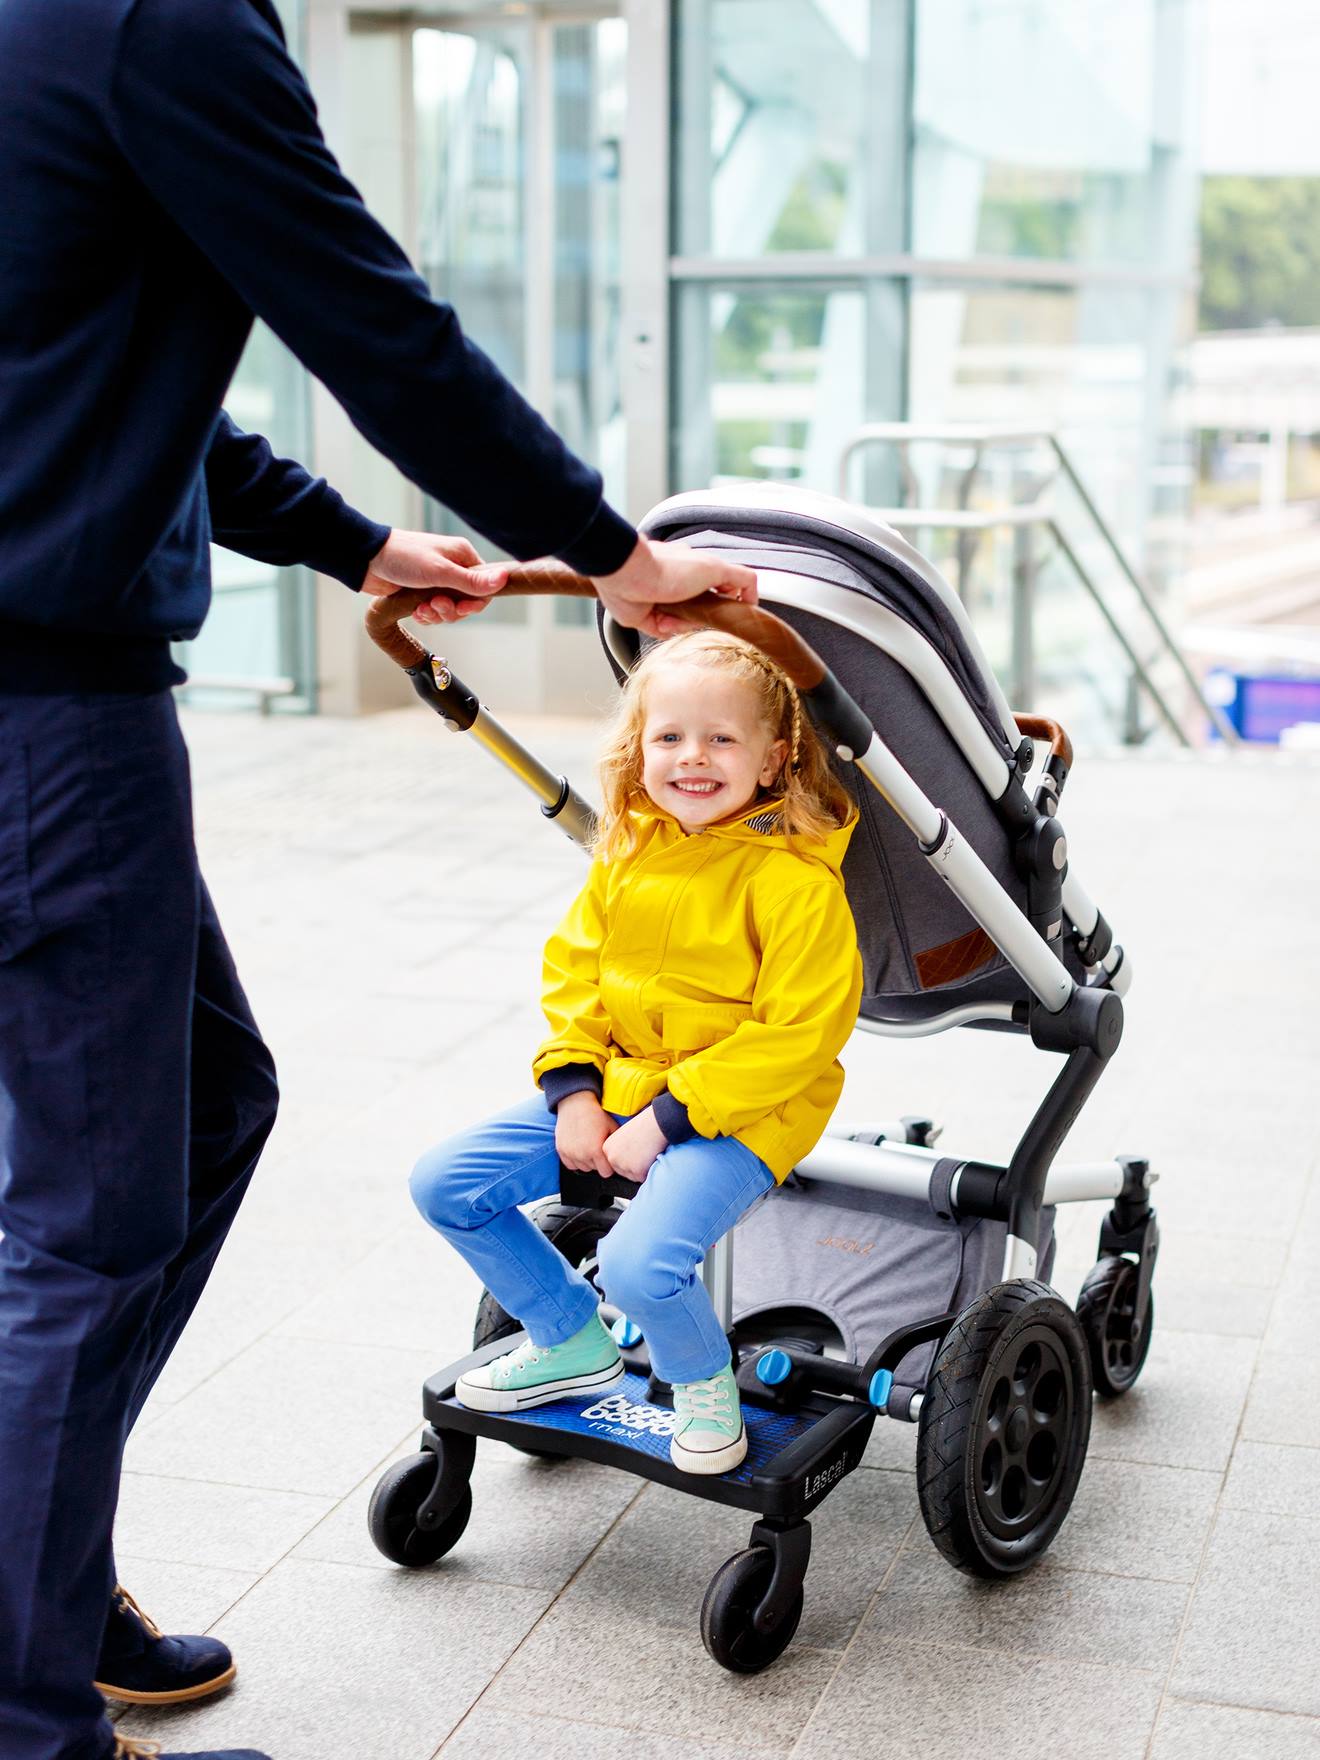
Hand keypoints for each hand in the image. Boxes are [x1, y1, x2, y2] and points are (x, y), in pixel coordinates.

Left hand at [361, 530, 508, 624]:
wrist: (366, 560)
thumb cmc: (403, 558)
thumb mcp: (439, 572)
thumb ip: (471, 580)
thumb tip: (504, 578)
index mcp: (462, 556)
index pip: (484, 587)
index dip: (474, 603)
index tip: (460, 607)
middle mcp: (452, 568)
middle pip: (467, 602)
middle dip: (451, 610)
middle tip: (434, 605)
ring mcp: (437, 581)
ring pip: (449, 610)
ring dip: (436, 615)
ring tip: (422, 608)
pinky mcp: (422, 592)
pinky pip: (433, 612)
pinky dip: (426, 615)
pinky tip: (415, 610)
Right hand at [555, 1091, 616, 1177]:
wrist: (576, 1103)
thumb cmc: (595, 1114)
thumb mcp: (612, 1127)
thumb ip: (618, 1144)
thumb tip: (625, 1155)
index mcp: (596, 1151)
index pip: (606, 1172)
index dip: (609, 1165)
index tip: (609, 1157)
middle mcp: (582, 1155)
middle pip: (594, 1170)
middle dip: (598, 1162)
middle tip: (598, 1148)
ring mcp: (570, 1153)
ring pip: (583, 1168)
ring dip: (587, 1161)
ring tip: (588, 1147)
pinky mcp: (561, 1150)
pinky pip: (570, 1164)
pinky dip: (575, 1160)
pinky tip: (579, 1149)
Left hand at [590, 535, 757, 638]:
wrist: (629, 576)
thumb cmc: (667, 567)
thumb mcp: (715, 567)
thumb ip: (740, 578)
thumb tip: (752, 596)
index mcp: (697, 569)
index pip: (724, 588)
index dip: (730, 601)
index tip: (736, 610)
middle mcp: (682, 586)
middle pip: (707, 612)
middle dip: (705, 615)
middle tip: (701, 612)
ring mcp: (667, 602)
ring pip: (688, 625)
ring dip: (683, 622)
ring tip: (673, 611)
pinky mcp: (650, 618)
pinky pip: (667, 632)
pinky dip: (666, 627)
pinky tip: (660, 617)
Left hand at [602, 1105, 667, 1183]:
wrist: (656, 1124)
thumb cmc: (643, 1126)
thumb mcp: (622, 1136)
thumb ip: (618, 1149)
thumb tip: (623, 1160)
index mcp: (607, 1148)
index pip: (615, 1163)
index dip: (628, 1157)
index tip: (634, 1147)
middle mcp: (612, 1158)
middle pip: (623, 1172)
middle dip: (634, 1165)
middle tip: (642, 1150)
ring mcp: (623, 1165)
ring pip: (633, 1176)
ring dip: (641, 1168)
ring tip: (646, 1151)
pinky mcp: (636, 1171)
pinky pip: (643, 1177)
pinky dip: (649, 1170)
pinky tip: (650, 1155)